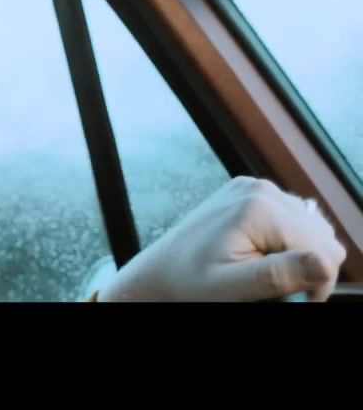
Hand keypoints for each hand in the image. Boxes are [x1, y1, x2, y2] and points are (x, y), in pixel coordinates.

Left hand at [97, 176, 346, 301]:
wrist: (161, 270)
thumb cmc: (189, 282)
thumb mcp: (232, 287)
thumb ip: (278, 275)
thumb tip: (322, 263)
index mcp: (260, 209)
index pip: (324, 250)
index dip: (315, 281)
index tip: (289, 297)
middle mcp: (261, 189)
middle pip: (321, 236)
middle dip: (306, 265)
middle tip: (273, 286)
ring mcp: (255, 188)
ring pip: (311, 228)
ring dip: (297, 253)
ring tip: (263, 269)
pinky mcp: (251, 194)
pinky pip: (292, 220)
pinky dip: (286, 241)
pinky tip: (260, 254)